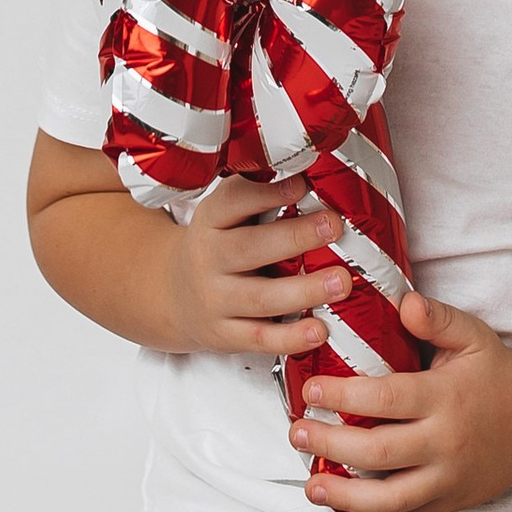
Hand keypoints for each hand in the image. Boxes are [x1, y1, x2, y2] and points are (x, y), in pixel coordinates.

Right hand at [162, 178, 354, 359]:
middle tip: (333, 226)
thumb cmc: (215, 247)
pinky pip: (259, 338)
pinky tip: (319, 330)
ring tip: (340, 282)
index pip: (232, 202)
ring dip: (303, 290)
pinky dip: (290, 337)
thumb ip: (258, 197)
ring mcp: (215, 300)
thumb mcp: (223, 216)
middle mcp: (208, 259)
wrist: (171, 295)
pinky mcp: (224, 335)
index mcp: (210, 221)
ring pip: (259, 297)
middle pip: (249, 248)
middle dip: (294, 237)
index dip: (267, 192)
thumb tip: (313, 173)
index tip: (303, 183)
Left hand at [287, 291, 511, 511]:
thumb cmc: (497, 373)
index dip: (343, 397)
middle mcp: (446, 443)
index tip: (311, 391)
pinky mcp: (450, 503)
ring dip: (345, 497)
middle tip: (297, 434)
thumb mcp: (474, 336)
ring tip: (311, 486)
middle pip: (379, 453)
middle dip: (330, 446)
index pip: (387, 400)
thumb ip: (438, 318)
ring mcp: (448, 479)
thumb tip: (404, 302)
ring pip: (391, 500)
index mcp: (446, 397)